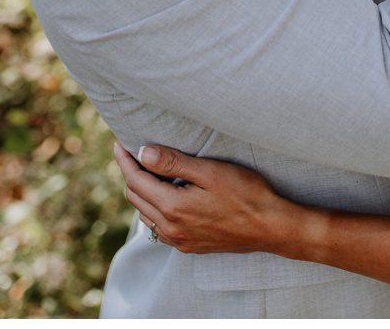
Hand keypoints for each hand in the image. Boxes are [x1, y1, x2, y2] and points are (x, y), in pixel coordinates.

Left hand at [113, 143, 310, 256]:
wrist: (270, 227)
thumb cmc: (246, 194)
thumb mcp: (210, 172)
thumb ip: (173, 163)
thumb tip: (142, 153)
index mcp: (173, 208)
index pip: (136, 181)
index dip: (125, 161)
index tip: (119, 144)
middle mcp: (171, 228)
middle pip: (136, 198)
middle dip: (130, 174)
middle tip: (130, 153)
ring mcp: (179, 240)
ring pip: (145, 214)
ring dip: (140, 192)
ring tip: (145, 170)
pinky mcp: (189, 245)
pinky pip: (159, 226)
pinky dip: (153, 208)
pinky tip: (163, 196)